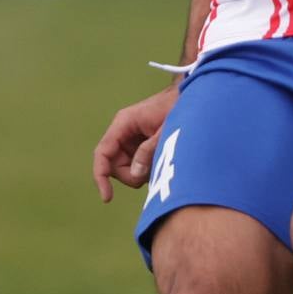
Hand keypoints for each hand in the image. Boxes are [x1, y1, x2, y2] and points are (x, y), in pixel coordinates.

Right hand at [92, 85, 180, 203]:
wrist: (191, 96)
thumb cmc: (178, 107)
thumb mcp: (166, 130)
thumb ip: (150, 150)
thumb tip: (135, 174)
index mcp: (123, 123)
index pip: (103, 153)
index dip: (101, 176)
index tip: (107, 197)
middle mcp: (123, 131)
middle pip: (114, 165)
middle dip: (130, 175)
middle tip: (152, 173)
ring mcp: (131, 138)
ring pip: (125, 167)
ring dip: (140, 173)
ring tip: (161, 161)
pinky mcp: (140, 144)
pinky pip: (136, 164)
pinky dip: (146, 169)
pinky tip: (161, 161)